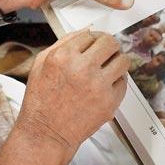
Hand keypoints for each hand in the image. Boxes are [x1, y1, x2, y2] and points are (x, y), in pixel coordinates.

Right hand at [15, 30, 129, 154]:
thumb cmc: (41, 102)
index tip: (92, 45)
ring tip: (108, 68)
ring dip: (116, 62)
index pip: (90, 34)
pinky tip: (106, 85)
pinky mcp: (109, 102)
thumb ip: (62, 44)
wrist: (46, 133)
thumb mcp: (41, 65)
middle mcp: (82, 68)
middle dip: (108, 46)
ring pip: (123, 60)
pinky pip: (124, 82)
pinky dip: (117, 82)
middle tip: (106, 52)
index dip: (92, 39)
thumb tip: (85, 32)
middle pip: (110, 42)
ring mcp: (98, 86)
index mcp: (63, 56)